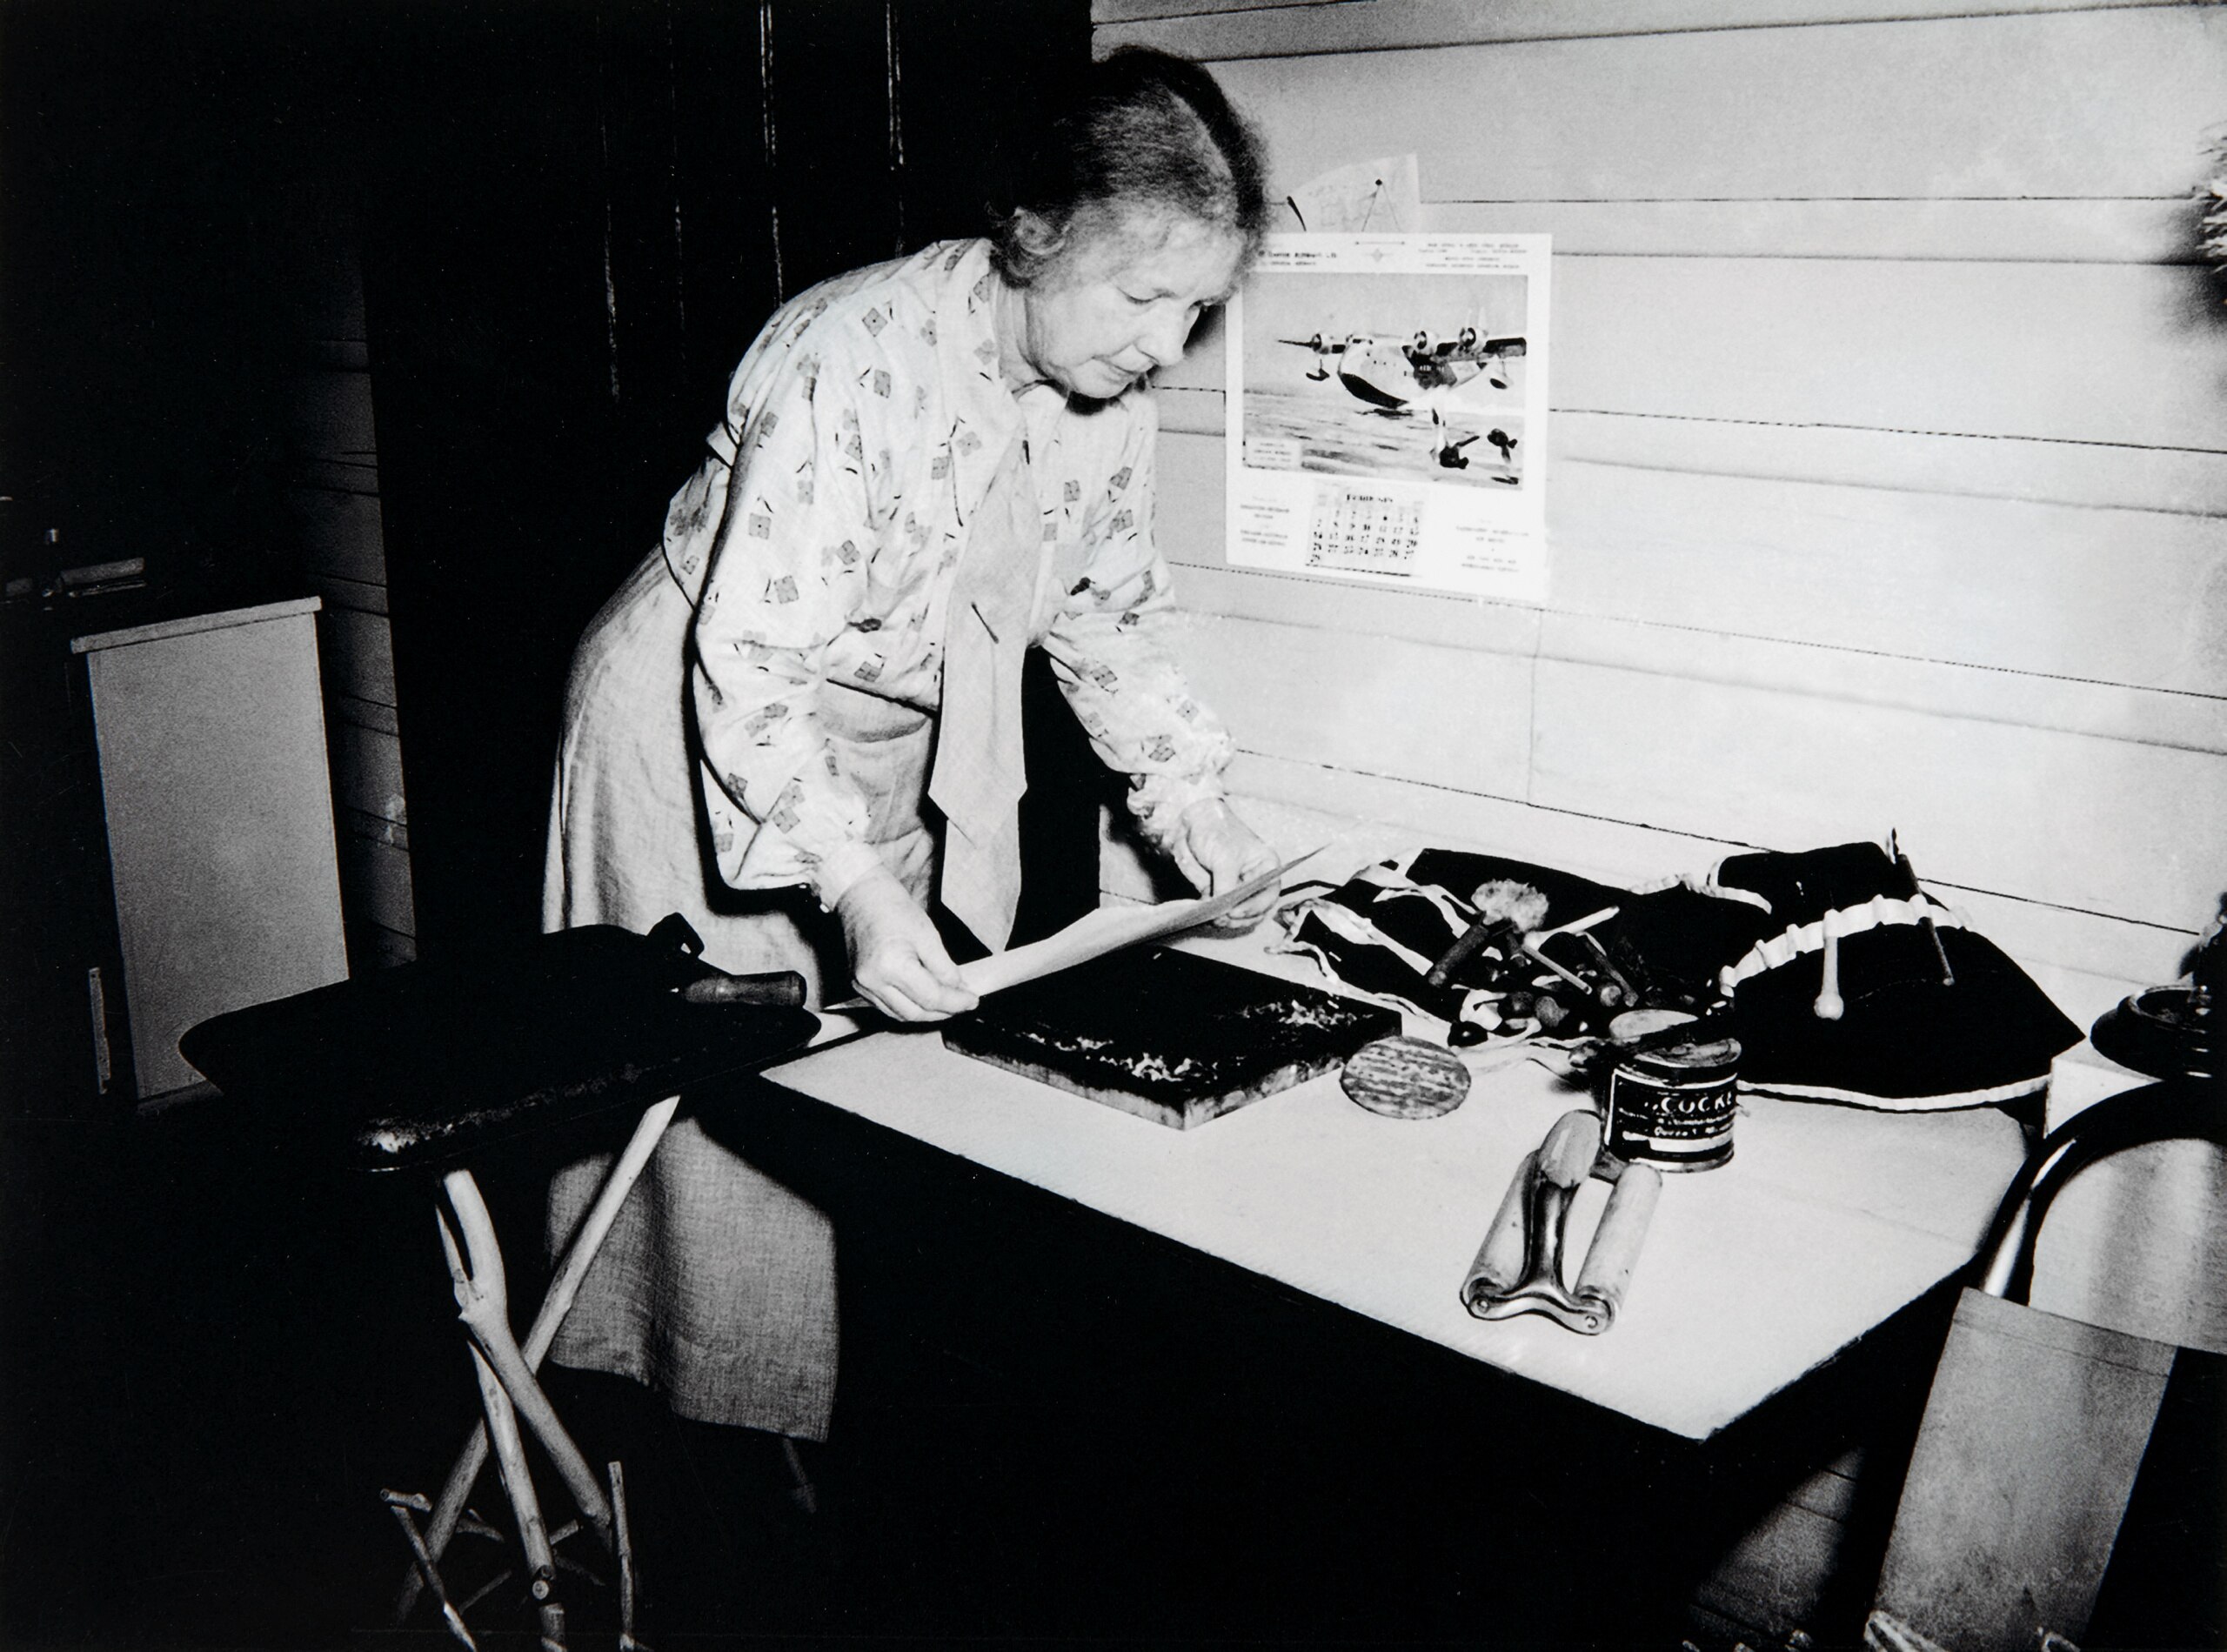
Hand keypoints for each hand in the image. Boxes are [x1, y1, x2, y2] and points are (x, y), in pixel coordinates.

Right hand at [835, 866, 979, 1022]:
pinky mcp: (859, 986)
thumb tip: (958, 988)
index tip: (972, 1000)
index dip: (955, 1002)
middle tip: (963, 1003)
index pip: (930, 997)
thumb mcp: (927, 934)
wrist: (861, 897)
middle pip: (915, 1013)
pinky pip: (888, 1007)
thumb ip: (944, 967)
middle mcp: (872, 981)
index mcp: (891, 965)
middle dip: (943, 1012)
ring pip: (901, 1015)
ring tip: (947, 1003)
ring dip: (927, 1014)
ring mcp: (862, 986)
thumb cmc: (892, 909)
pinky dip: (910, 1007)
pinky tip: (925, 999)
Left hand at [1175, 799, 1279, 931]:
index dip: (1254, 907)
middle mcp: (1255, 882)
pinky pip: (1221, 914)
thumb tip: (1225, 908)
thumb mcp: (1225, 857)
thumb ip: (1227, 883)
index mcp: (1266, 867)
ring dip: (1227, 921)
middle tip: (1222, 918)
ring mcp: (1237, 891)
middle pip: (1256, 911)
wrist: (1192, 823)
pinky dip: (1215, 917)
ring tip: (1213, 917)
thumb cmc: (1216, 831)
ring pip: (1239, 917)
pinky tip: (1206, 914)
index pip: (1269, 894)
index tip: (1234, 912)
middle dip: (1240, 918)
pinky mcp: (1219, 895)